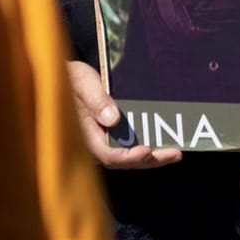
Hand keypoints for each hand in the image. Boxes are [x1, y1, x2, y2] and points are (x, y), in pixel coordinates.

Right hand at [66, 61, 180, 169]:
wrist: (64, 78)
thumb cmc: (72, 79)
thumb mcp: (83, 83)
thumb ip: (97, 101)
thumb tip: (113, 120)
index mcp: (84, 135)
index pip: (108, 155)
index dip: (128, 156)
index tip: (146, 151)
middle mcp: (94, 143)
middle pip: (123, 161)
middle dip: (149, 159)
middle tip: (174, 154)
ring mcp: (102, 141)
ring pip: (128, 157)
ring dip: (152, 157)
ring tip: (175, 153)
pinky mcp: (109, 136)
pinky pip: (128, 148)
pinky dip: (147, 148)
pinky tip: (164, 144)